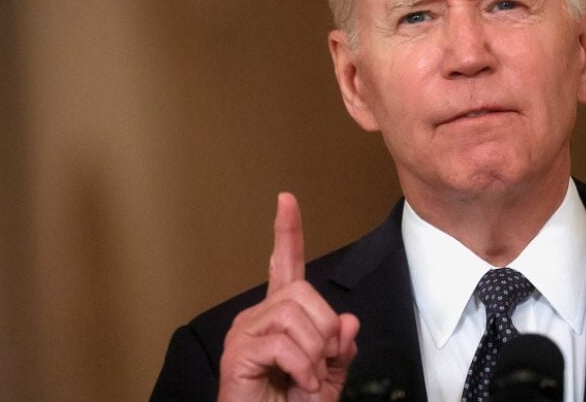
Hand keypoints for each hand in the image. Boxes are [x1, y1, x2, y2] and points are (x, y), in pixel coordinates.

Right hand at [218, 193, 359, 400]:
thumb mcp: (329, 376)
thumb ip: (340, 347)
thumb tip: (347, 321)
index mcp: (280, 317)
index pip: (285, 265)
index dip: (288, 232)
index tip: (287, 200)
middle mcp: (258, 317)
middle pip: (303, 292)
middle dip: (324, 329)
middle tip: (321, 362)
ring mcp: (245, 332)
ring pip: (295, 316)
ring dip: (314, 353)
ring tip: (307, 377)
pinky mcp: (238, 353)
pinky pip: (284, 344)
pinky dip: (303, 368)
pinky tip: (298, 383)